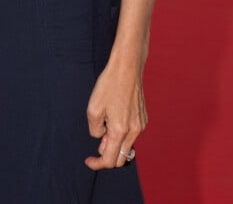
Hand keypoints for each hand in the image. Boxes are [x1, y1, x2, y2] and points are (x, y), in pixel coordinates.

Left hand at [84, 55, 146, 170]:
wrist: (127, 68)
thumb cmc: (108, 85)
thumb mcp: (93, 108)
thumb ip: (95, 130)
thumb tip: (101, 138)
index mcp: (120, 130)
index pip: (110, 160)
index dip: (97, 164)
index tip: (88, 160)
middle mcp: (133, 131)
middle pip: (120, 158)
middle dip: (107, 155)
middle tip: (98, 138)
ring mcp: (140, 125)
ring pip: (127, 146)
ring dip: (115, 143)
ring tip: (105, 123)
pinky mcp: (143, 118)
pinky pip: (132, 135)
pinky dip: (122, 134)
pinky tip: (115, 117)